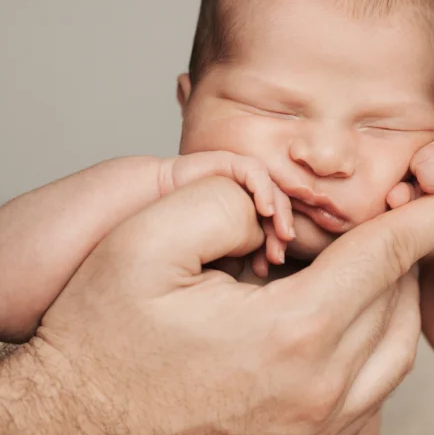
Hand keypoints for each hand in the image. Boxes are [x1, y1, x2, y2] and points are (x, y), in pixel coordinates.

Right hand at [32, 175, 433, 434]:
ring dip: (400, 302)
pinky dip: (377, 344)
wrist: (70, 429)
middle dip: (413, 255)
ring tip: (383, 261)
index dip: (429, 219)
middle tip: (410, 218)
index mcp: (290, 333)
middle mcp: (316, 388)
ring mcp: (310, 425)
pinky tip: (350, 315)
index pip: (384, 259)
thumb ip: (224, 201)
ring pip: (394, 355)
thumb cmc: (100, 338)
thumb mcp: (146, 242)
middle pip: (398, 307)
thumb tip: (274, 211)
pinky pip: (368, 390)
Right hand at [163, 151, 295, 275]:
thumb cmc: (181, 226)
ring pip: (274, 191)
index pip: (275, 224)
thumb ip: (239, 254)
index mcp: (249, 212)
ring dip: (281, 213)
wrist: (151, 200)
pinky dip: (265, 190)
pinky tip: (266, 211)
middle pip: (279, 208)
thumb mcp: (216, 247)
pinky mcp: (229, 162)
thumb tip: (263, 272)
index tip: (275, 263)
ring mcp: (240, 177)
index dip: (278, 243)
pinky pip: (255, 172)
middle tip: (280, 254)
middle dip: (282, 232)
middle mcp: (248, 193)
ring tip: (282, 235)